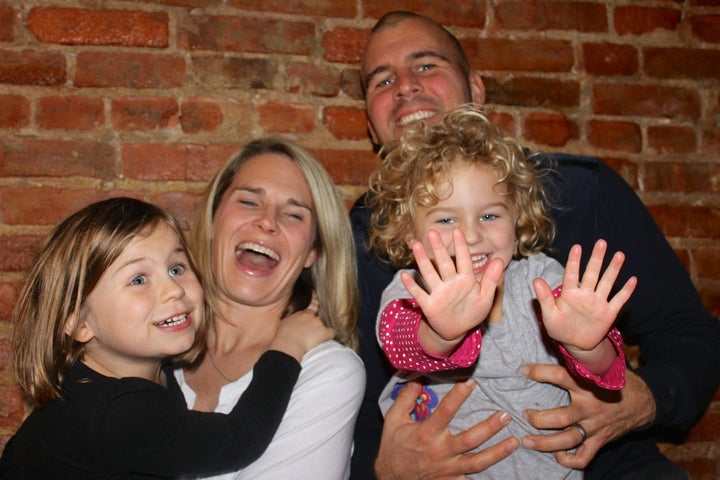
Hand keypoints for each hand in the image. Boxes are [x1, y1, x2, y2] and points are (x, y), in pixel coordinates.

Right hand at [270, 292, 334, 361]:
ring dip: (321, 329)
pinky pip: (331, 332)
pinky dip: (329, 335)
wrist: (288, 343)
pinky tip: (326, 338)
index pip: (313, 303)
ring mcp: (319, 323)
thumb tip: (291, 322)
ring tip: (315, 337)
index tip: (316, 294)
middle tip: (312, 329)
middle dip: (316, 321)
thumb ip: (291, 320)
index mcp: (302, 313)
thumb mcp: (284, 323)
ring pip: (324, 324)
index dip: (315, 299)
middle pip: (318, 316)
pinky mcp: (324, 332)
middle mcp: (311, 316)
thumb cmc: (282, 335)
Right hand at [375, 379, 517, 479]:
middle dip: (490, 427)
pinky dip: (485, 478)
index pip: (446, 411)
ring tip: (514, 442)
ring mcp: (448, 468)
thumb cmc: (393, 448)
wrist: (391, 479)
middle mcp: (440, 451)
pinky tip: (502, 472)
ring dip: (497, 452)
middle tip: (505, 415)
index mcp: (427, 433)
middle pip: (470, 439)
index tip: (472, 381)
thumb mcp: (393, 419)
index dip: (459, 395)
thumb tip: (418, 378)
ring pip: (478, 462)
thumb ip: (405, 398)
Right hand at [401, 229, 502, 352]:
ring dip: (422, 260)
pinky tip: (404, 275)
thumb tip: (500, 260)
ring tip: (416, 245)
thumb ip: (491, 279)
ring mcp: (439, 293)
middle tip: (432, 232)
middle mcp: (450, 283)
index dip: (460, 246)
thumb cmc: (472, 312)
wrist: (457, 330)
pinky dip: (411, 285)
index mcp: (465, 280)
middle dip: (438, 248)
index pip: (464, 260)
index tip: (457, 231)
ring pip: (429, 273)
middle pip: (443, 263)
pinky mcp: (429, 305)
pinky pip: (419, 293)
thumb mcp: (485, 297)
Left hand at [522, 364, 654, 468]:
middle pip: (561, 418)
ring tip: (527, 441)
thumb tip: (561, 344)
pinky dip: (570, 460)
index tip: (524, 371)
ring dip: (545, 443)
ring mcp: (595, 427)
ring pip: (567, 440)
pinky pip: (584, 457)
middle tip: (524, 415)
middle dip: (538, 419)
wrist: (645, 402)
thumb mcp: (602, 367)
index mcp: (589, 385)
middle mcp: (590, 407)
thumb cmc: (618, 381)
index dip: (540, 372)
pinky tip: (558, 455)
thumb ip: (582, 362)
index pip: (560, 376)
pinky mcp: (600, 440)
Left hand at [533, 240, 635, 370]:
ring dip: (613, 269)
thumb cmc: (560, 328)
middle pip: (592, 274)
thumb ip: (544, 298)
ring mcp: (598, 302)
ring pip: (607, 283)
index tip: (577, 247)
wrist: (576, 344)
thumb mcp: (549, 315)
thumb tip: (536, 280)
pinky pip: (619, 300)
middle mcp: (585, 295)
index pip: (571, 275)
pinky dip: (626, 291)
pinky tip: (633, 279)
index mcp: (570, 294)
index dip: (574, 261)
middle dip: (597, 258)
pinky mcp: (608, 313)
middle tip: (601, 242)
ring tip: (619, 254)